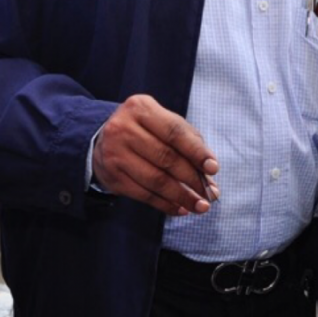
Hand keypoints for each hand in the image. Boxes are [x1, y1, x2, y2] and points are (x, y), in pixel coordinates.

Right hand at [91, 94, 218, 215]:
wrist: (103, 140)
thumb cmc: (145, 130)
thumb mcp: (163, 123)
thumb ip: (189, 142)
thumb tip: (210, 172)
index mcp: (141, 108)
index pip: (174, 132)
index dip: (196, 151)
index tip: (213, 168)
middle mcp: (124, 128)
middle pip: (166, 157)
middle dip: (192, 179)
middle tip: (210, 194)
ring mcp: (115, 153)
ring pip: (155, 180)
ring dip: (181, 196)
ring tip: (200, 206)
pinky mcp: (112, 176)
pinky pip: (144, 195)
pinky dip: (165, 204)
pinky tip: (180, 208)